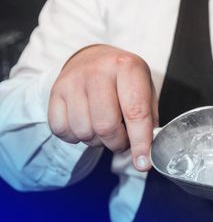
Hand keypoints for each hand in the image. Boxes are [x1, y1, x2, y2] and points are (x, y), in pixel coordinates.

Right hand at [48, 44, 157, 170]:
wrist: (93, 58)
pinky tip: (86, 125)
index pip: (135, 113)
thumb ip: (149, 122)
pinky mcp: (55, 91)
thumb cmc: (125, 81)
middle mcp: (98, 71)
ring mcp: (73, 81)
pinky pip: (62, 130)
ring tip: (104, 130)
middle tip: (122, 140)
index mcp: (128, 68)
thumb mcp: (146, 91)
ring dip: (97, 141)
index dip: (140, 143)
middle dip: (117, 143)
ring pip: (84, 131)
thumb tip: (146, 154)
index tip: (142, 164)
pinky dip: (76, 138)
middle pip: (106, 126)